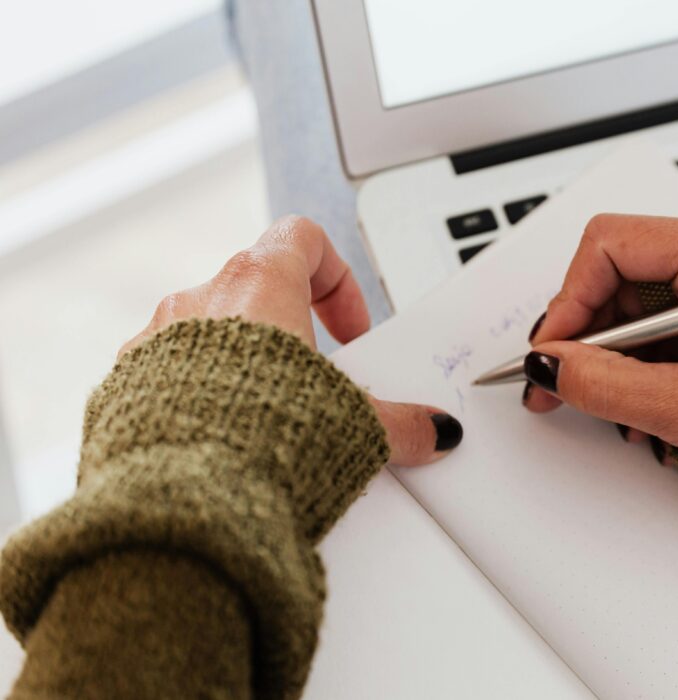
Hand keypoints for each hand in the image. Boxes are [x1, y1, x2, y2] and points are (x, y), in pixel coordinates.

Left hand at [121, 216, 461, 464]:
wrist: (180, 499)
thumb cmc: (254, 440)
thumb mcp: (353, 426)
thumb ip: (400, 422)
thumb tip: (432, 431)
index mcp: (257, 285)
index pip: (302, 239)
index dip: (337, 279)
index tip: (349, 330)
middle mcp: (199, 301)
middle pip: (255, 288)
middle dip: (291, 333)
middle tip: (316, 381)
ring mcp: (154, 341)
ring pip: (208, 333)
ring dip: (242, 365)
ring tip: (271, 418)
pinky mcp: (126, 387)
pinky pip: (168, 375)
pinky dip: (200, 397)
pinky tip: (226, 442)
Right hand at [524, 212, 677, 453]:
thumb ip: (608, 384)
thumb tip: (551, 367)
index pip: (613, 244)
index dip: (570, 299)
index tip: (552, 350)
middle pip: (623, 271)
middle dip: (589, 334)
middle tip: (561, 383)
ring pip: (640, 297)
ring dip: (616, 352)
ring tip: (613, 406)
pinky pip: (668, 313)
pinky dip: (646, 355)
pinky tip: (642, 395)